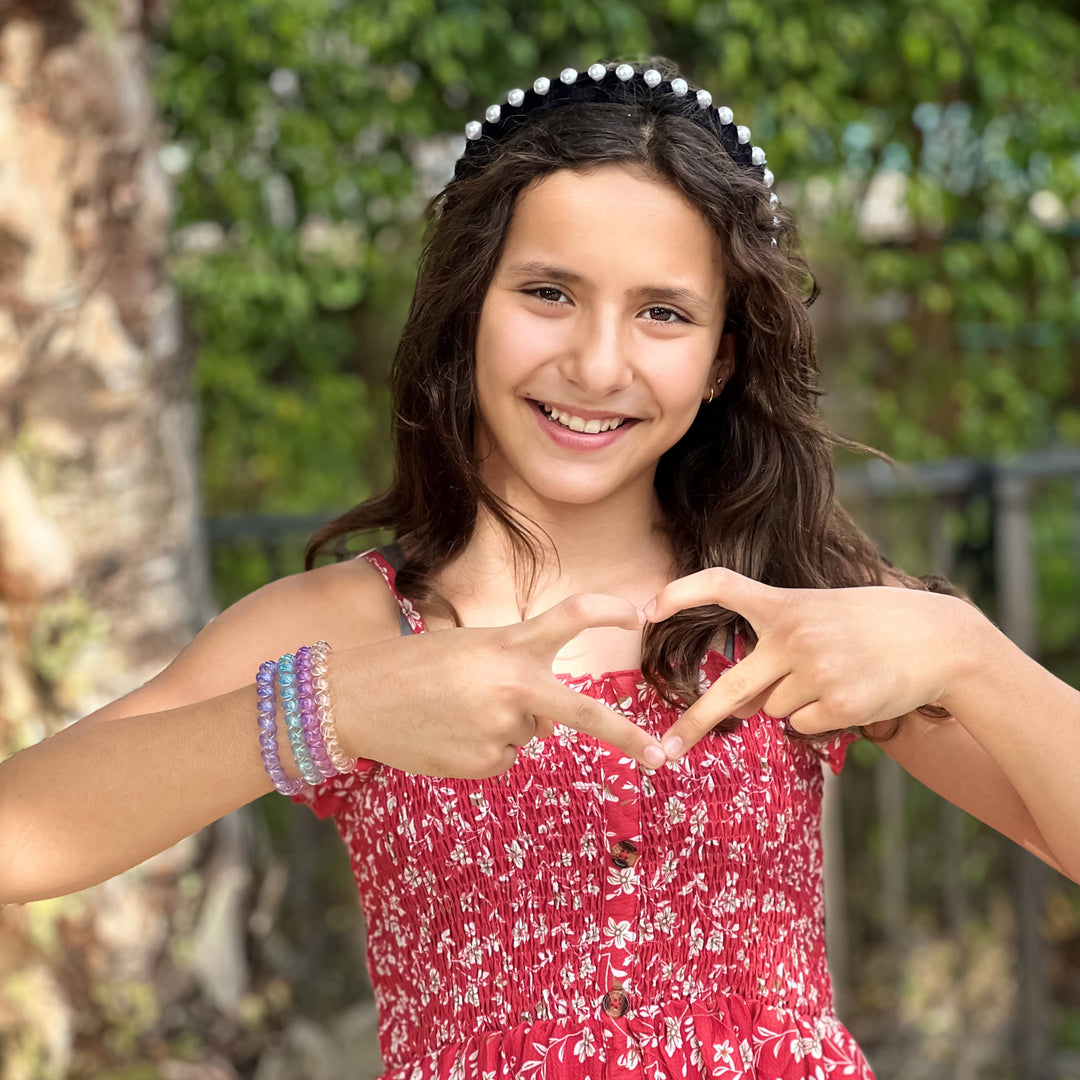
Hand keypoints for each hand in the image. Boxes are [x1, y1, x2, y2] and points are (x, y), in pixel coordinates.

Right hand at [335, 594, 666, 777]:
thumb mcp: (468, 650)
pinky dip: (483, 750)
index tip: (638, 613)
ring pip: (526, 734)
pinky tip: (448, 735)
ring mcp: (498, 730)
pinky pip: (503, 758)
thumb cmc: (411, 666)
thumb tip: (546, 729)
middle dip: (626, 736)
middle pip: (581, 712)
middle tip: (662, 757)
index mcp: (507, 644)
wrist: (352, 699)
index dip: (606, 609)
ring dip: (504, 726)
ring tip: (452, 711)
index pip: (569, 617)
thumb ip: (516, 676)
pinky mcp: (482, 764)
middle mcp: (512, 687)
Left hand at [643, 568, 971, 759]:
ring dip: (790, 703)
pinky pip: (801, 726)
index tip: (648, 611)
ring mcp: (818, 671)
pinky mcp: (840, 703)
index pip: (721, 584)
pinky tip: (848, 694)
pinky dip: (816, 720)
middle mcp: (795, 636)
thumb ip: (774, 652)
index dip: (681, 593)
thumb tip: (740, 709)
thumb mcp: (818, 617)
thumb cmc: (869, 624)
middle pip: (729, 688)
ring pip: (772, 710)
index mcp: (785, 603)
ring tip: (833, 675)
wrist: (938, 639)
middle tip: (667, 747)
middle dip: (695, 721)